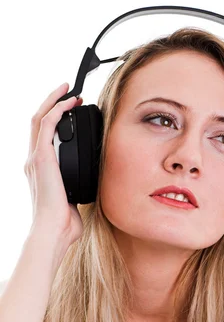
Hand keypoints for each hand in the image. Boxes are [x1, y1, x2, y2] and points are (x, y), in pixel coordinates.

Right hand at [24, 82, 83, 246]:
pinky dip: (57, 110)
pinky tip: (69, 103)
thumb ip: (79, 189)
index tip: (70, 109)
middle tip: (68, 91)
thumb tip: (91, 188)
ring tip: (69, 90)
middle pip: (37, 121)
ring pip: (39, 118)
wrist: (54, 231)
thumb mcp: (75, 201)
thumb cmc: (64, 225)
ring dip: (54, 100)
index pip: (42, 137)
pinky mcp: (41, 158)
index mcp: (41, 170)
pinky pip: (46, 125)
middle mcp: (34, 161)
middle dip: (52, 102)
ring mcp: (35, 158)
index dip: (54, 119)